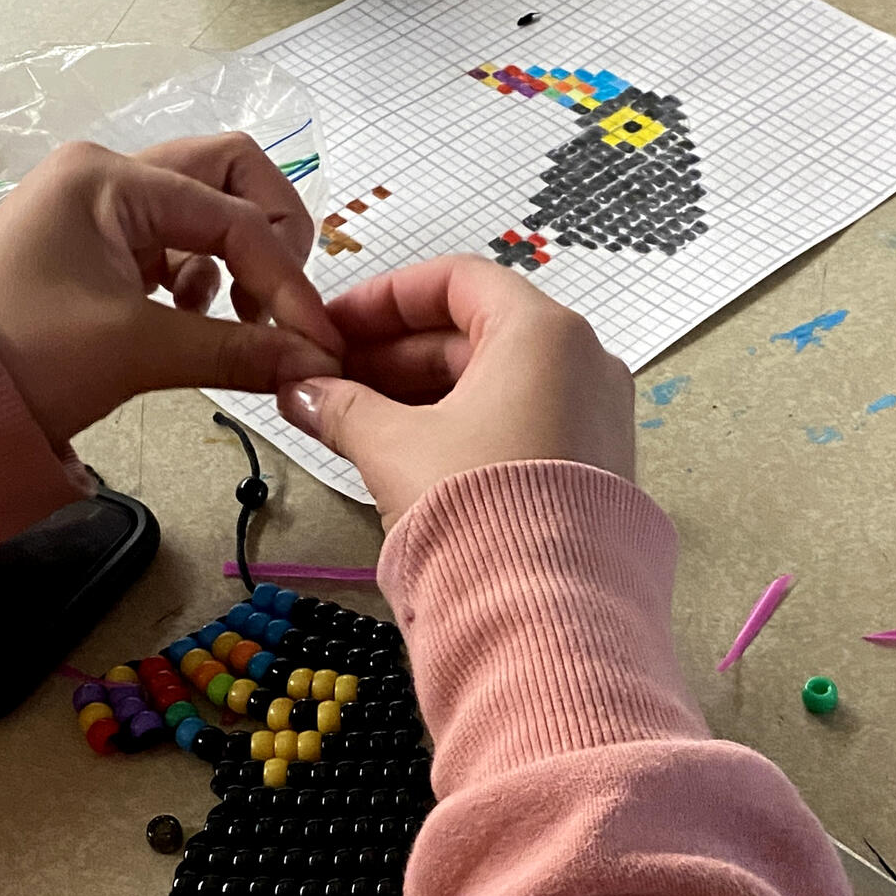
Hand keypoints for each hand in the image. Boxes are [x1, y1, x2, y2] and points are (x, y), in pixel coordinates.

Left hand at [0, 135, 340, 445]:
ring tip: (239, 324)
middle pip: (228, 177)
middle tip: (284, 306)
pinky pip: (178, 244)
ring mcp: (102, 209)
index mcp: (108, 177)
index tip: (317, 342)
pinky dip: (205, 277)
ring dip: (238, 260)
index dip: (285, 279)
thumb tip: (317, 365)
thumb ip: (238, 350)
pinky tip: (195, 320)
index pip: (232, 214)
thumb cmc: (22, 359)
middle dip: (270, 240)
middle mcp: (107, 175)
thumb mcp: (136, 351)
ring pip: (206, 209)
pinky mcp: (100, 247)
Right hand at [277, 255, 634, 525]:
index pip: (456, 280)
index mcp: (544, 332)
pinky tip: (403, 454)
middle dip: (393, 354)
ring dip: (419, 394)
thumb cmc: (476, 509)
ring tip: (353, 421)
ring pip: (495, 382)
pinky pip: (520, 421)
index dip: (383, 298)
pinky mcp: (593, 467)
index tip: (332, 326)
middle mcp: (583, 363)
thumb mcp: (393, 446)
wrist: (546, 615)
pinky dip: (461, 425)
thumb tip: (300, 390)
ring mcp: (595, 416)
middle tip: (329, 380)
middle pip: (474, 331)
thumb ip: (341, 407)